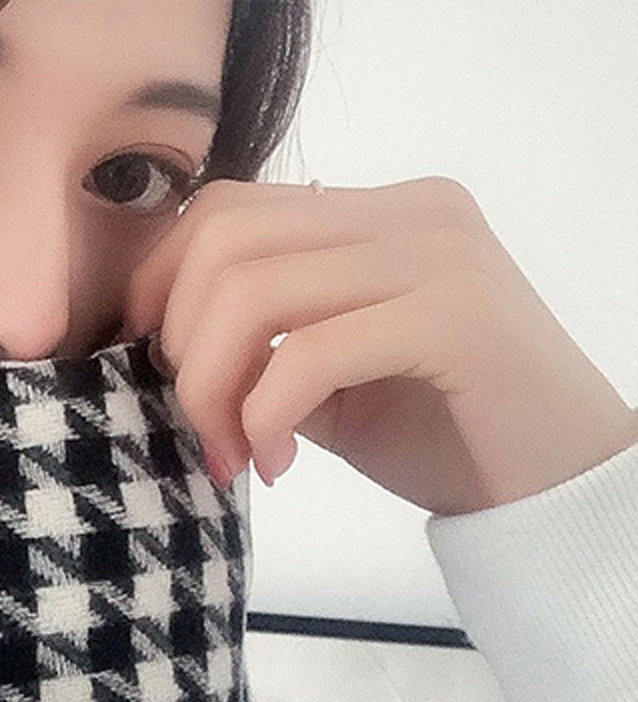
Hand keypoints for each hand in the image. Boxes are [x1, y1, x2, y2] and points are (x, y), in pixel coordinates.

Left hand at [119, 175, 637, 515]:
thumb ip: (258, 347)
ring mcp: (437, 254)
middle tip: (203, 431)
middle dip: (181, 348)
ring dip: (215, 391)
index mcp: (374, 214)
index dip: (161, 289)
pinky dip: (266, 417)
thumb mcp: (323, 386)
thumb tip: (162, 346)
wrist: (550, 486)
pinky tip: (277, 467)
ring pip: (253, 291)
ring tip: (234, 455)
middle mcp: (408, 212)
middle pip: (224, 241)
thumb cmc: (436, 435)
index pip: (225, 209)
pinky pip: (311, 351)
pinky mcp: (455, 316)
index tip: (158, 373)